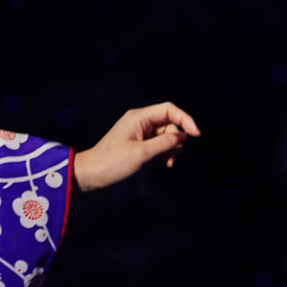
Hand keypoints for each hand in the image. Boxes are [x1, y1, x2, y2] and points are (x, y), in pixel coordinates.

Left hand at [74, 102, 200, 191]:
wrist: (90, 176)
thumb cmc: (112, 163)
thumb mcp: (142, 153)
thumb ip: (165, 142)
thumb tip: (183, 136)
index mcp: (138, 117)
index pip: (169, 110)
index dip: (186, 120)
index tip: (196, 135)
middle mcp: (140, 123)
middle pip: (170, 124)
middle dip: (177, 140)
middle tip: (172, 158)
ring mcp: (140, 134)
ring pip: (167, 136)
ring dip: (172, 149)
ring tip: (167, 164)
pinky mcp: (139, 146)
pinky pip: (160, 145)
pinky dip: (165, 154)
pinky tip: (164, 165)